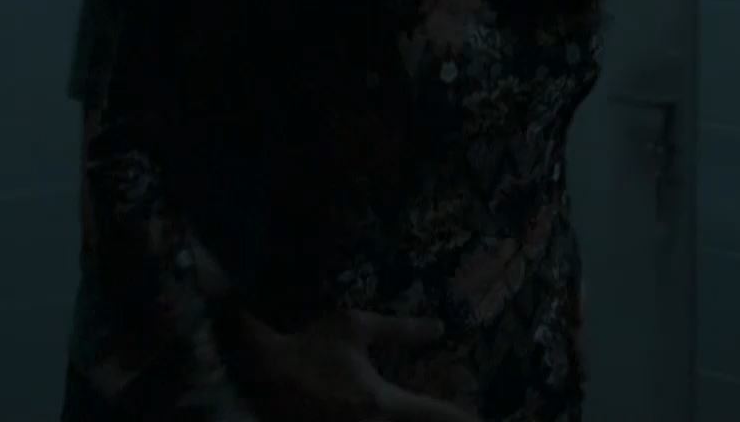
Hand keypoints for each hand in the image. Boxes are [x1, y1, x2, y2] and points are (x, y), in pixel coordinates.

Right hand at [233, 309, 480, 421]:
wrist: (258, 371)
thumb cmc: (309, 344)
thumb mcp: (355, 327)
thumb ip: (401, 329)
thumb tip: (439, 326)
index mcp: (379, 403)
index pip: (433, 415)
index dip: (461, 418)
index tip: (482, 420)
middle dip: (437, 421)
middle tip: (467, 419)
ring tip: (425, 416)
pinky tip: (393, 417)